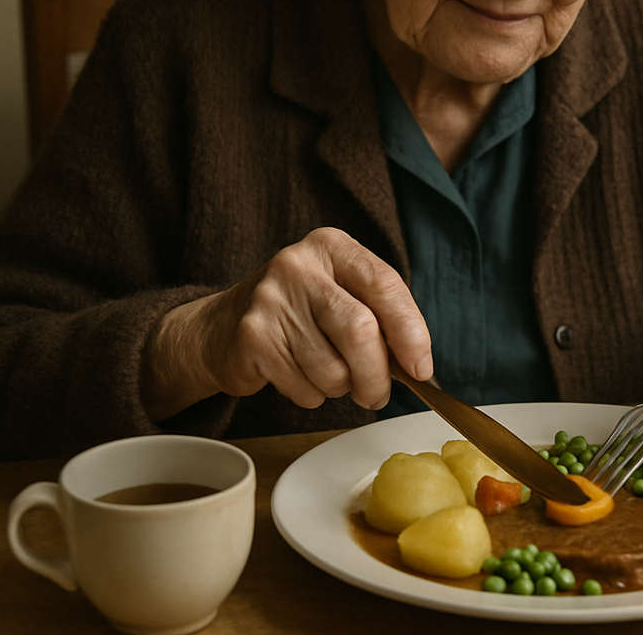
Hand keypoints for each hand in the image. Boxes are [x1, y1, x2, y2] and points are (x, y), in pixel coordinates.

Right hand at [142, 228, 430, 420]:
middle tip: (377, 394)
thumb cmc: (299, 314)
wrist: (220, 328)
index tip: (421, 368)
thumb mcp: (339, 294)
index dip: (411, 332)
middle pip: (360, 330)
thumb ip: (380, 316)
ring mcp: (271, 298)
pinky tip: (299, 376)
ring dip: (341, 387)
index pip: (385, 285)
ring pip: (333, 368)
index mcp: (332, 246)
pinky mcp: (252, 336)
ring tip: (328, 375)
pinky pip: (304, 387)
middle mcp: (300, 264)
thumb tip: (419, 365)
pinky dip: (313, 395)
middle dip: (377, 375)